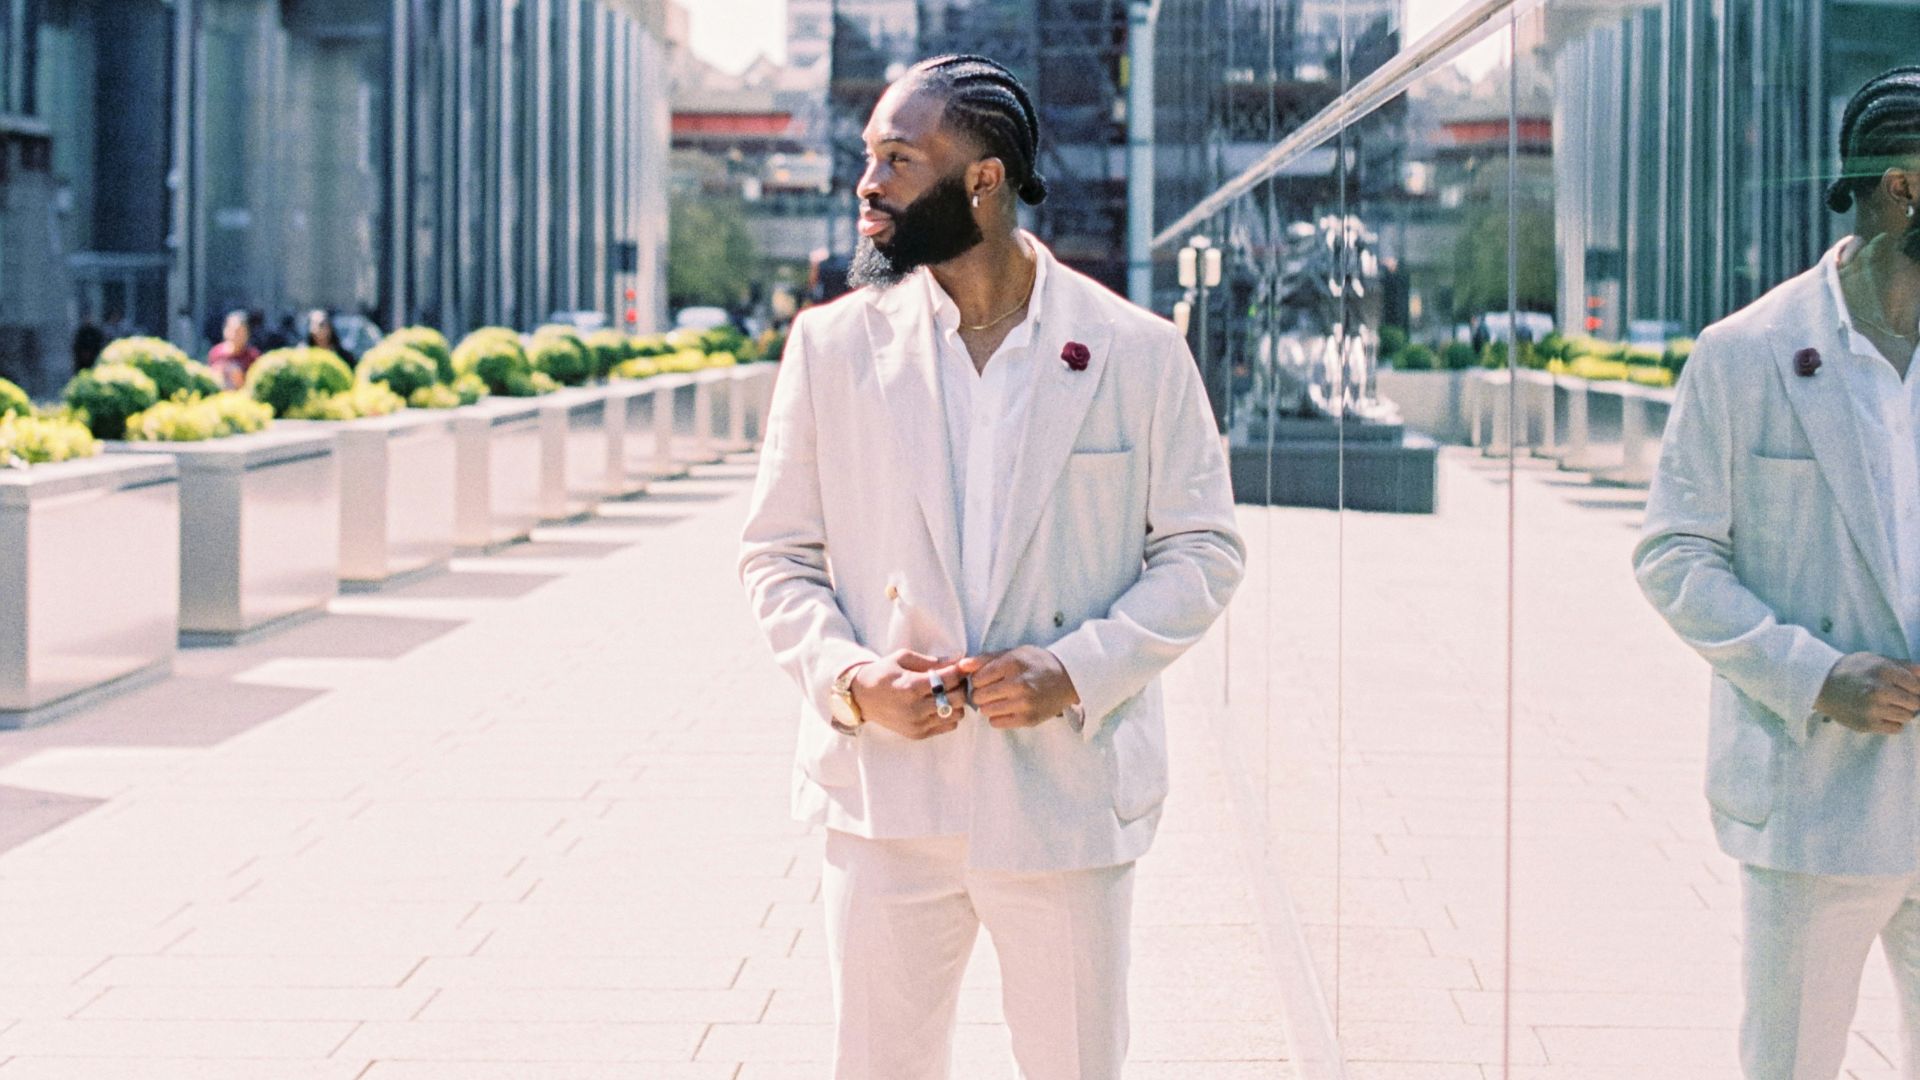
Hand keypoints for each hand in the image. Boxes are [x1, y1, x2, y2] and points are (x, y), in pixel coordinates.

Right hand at [850, 650, 963, 739]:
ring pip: (956, 714)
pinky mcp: (917, 734)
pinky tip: (939, 705)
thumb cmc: (882, 673)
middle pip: (957, 698)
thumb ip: (932, 660)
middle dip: (960, 686)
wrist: (861, 697)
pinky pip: (948, 726)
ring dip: (956, 702)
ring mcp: (917, 724)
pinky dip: (949, 715)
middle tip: (954, 680)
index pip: (950, 679)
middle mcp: (915, 708)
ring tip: (946, 693)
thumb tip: (958, 658)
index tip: (960, 666)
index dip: (960, 670)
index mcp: (912, 686)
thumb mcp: (903, 658)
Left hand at [956, 646, 1079, 729]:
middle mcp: (1018, 684)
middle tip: (992, 690)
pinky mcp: (1028, 719)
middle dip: (981, 693)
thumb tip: (961, 666)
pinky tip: (1007, 708)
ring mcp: (1024, 703)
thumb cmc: (1037, 663)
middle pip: (979, 696)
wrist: (1068, 679)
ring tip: (1000, 698)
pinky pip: (996, 723)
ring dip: (988, 705)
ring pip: (985, 711)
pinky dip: (997, 717)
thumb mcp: (1013, 653)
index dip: (978, 679)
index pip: (977, 678)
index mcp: (1013, 663)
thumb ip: (985, 659)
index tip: (986, 678)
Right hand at [1813, 653, 1919, 734]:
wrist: (1820, 685)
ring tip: (1888, 705)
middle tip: (1898, 697)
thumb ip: (1904, 666)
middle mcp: (1879, 690)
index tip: (1909, 689)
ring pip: (1907, 717)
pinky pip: (1896, 728)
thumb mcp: (1877, 659)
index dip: (1916, 688)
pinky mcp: (1867, 724)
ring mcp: (1873, 709)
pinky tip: (1882, 714)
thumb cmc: (1852, 670)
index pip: (1918, 686)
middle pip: (1915, 703)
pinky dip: (1893, 722)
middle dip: (1910, 700)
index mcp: (1884, 670)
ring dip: (1902, 712)